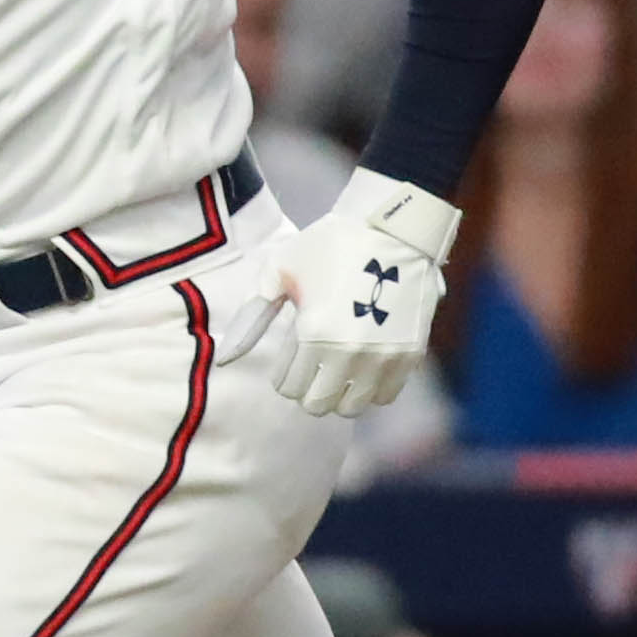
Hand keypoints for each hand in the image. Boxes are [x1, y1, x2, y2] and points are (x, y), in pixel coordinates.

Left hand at [267, 171, 460, 418]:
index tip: (293, 352)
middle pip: (318, 405)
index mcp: (314, 333)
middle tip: (312, 364)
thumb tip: (226, 357)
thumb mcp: (279, 271)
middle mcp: (350, 353)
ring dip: (340, 393)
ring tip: (338, 367)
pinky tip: (364, 366)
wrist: (395, 229)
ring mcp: (384, 357)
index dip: (284, 373)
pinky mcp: (410, 355)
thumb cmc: (329, 245)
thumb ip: (253, 316)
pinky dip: (371, 389)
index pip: (288, 387)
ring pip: (352, 407)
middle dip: (308, 388)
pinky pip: (385, 396)